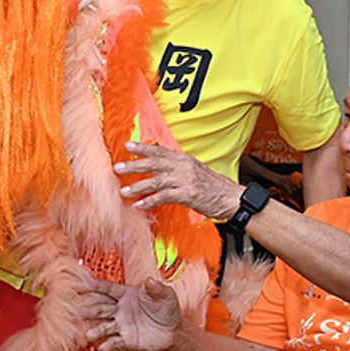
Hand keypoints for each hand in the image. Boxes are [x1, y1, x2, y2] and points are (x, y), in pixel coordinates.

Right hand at [77, 276, 181, 350]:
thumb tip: (149, 281)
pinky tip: (102, 347)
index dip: (96, 285)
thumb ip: (157, 289)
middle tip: (77, 310)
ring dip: (96, 330)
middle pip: (101, 307)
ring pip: (104, 326)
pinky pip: (114, 341)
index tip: (82, 283)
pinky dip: (108, 344)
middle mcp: (120, 309)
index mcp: (127, 294)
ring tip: (88, 335)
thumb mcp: (166, 296)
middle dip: (90, 308)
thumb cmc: (167, 309)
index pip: (108, 289)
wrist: (173, 331)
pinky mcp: (126, 339)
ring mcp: (121, 324)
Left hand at [116, 141, 241, 218]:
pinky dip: (149, 201)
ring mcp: (185, 180)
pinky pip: (163, 197)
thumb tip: (162, 166)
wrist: (232, 198)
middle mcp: (183, 167)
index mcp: (185, 159)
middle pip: (154, 163)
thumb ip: (179, 168)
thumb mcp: (196, 171)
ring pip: (155, 181)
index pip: (160, 151)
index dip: (143, 148)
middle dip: (134, 165)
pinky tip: (139, 205)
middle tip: (117, 167)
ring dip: (137, 186)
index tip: (127, 145)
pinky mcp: (187, 195)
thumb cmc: (214, 187)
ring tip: (123, 190)